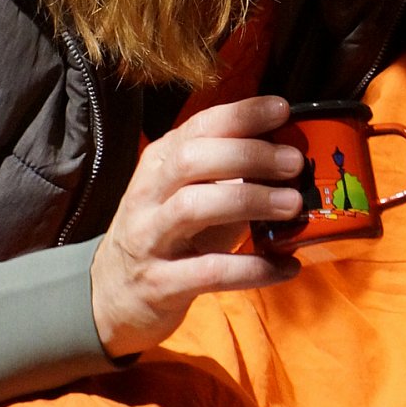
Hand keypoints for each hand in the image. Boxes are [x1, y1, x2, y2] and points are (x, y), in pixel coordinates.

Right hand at [90, 95, 303, 357]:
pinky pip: (209, 273)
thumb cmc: (167, 235)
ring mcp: (150, 239)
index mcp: (160, 162)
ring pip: (194, 207)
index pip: (199, 125)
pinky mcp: (160, 284)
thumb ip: (228, 173)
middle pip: (193, 159)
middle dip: (249, 155)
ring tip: (292, 205)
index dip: (242, 114)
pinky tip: (286, 266)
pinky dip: (253, 269)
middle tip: (294, 163)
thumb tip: (289, 152)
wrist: (111, 296)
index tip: (282, 110)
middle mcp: (149, 193)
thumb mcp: (189, 194)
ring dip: (249, 201)